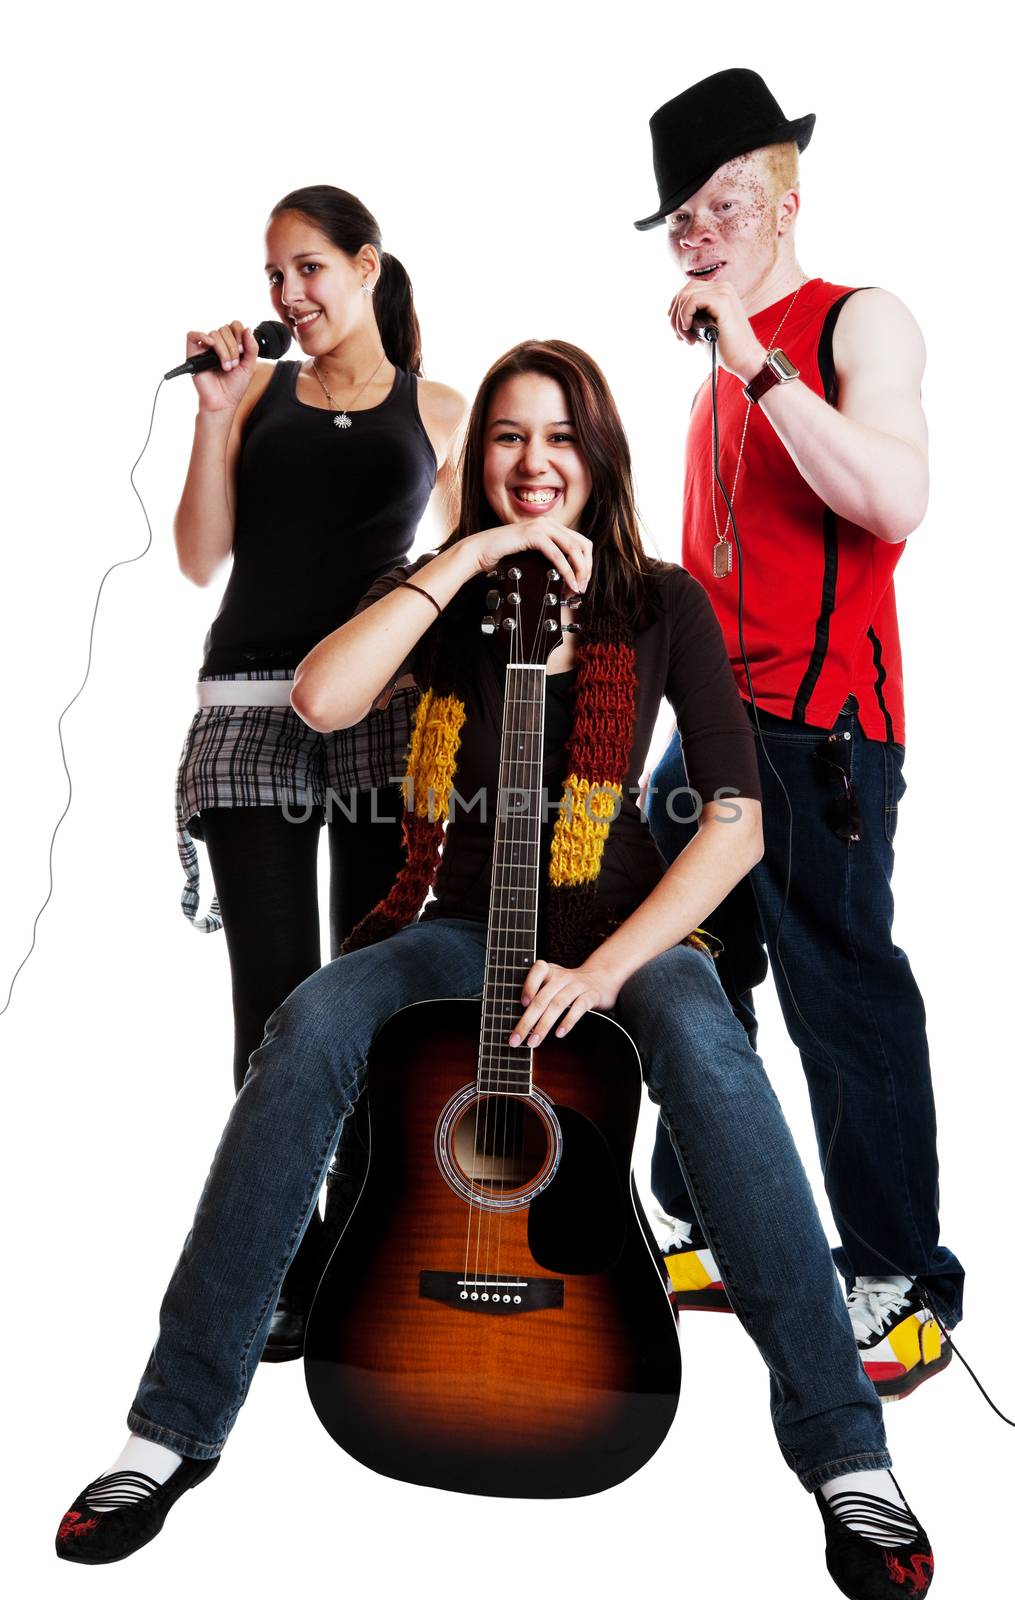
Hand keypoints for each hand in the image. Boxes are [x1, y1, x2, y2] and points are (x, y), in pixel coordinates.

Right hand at [185, 320, 259, 412]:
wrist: (223, 402)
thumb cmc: (234, 387)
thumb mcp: (250, 366)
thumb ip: (252, 348)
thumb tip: (248, 329)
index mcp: (231, 344)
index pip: (234, 326)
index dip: (240, 334)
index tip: (242, 351)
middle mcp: (218, 344)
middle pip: (224, 329)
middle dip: (232, 347)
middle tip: (234, 364)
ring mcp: (205, 348)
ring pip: (214, 334)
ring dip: (223, 351)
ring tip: (225, 366)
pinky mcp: (193, 353)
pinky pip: (192, 335)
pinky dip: (202, 336)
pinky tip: (210, 346)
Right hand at [462, 520, 592, 596]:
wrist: (480, 551)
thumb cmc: (502, 555)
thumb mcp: (532, 555)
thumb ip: (548, 557)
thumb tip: (568, 573)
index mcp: (550, 526)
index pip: (580, 542)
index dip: (586, 562)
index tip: (582, 580)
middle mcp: (548, 523)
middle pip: (582, 544)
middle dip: (586, 567)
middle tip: (582, 586)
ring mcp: (541, 526)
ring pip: (573, 548)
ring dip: (579, 570)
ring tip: (577, 587)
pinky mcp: (533, 535)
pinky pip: (557, 554)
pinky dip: (566, 570)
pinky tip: (568, 581)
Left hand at [508, 960, 620, 1047]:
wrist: (601, 978)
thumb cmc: (568, 985)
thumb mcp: (552, 981)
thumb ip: (537, 994)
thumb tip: (517, 1022)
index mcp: (550, 971)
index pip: (538, 971)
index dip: (529, 986)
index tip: (522, 1004)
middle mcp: (562, 977)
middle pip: (542, 998)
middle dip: (527, 1021)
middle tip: (516, 1039)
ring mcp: (577, 986)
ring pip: (558, 1005)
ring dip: (544, 1025)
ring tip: (533, 1042)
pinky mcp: (590, 996)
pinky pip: (579, 1008)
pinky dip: (568, 1021)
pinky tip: (559, 1034)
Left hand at [668, 280, 766, 382]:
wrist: (745, 359)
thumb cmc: (726, 348)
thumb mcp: (704, 327)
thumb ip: (693, 315)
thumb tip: (671, 312)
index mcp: (720, 291)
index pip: (688, 289)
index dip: (677, 308)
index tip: (678, 329)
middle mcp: (723, 287)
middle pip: (684, 291)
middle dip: (675, 316)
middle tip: (681, 337)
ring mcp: (723, 292)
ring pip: (685, 297)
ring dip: (679, 321)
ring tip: (688, 339)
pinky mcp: (721, 301)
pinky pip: (690, 302)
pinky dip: (684, 318)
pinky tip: (690, 333)